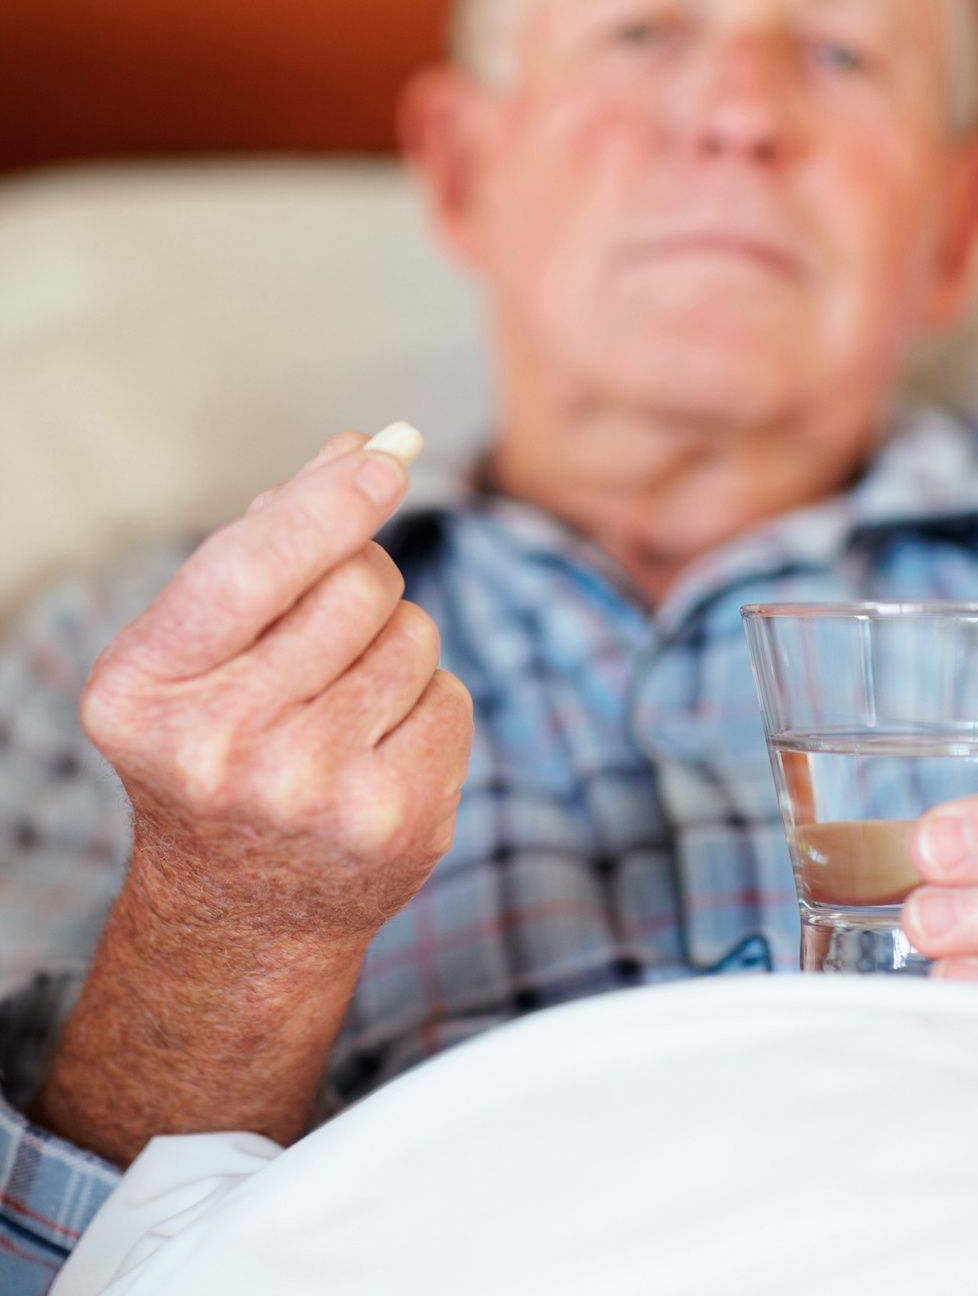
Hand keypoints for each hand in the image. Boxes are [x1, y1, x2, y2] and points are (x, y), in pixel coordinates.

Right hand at [80, 429, 472, 943]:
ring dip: (391, 646)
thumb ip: (267, 542)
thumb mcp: (198, 649)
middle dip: (358, 580)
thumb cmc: (218, 745)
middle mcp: (221, 748)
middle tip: (323, 637)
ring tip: (336, 706)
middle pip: (356, 586)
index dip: (327, 502)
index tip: (385, 456)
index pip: (253, 567)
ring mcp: (313, 794)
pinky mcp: (395, 823)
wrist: (240, 912)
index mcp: (145, 690)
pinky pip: (451, 696)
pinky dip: (424, 703)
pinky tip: (373, 750)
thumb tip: (363, 448)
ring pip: (413, 634)